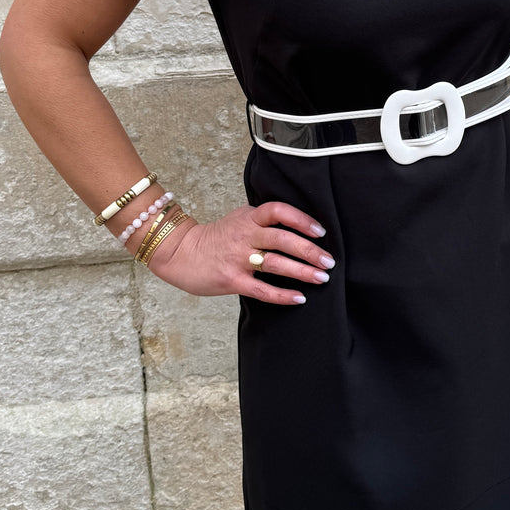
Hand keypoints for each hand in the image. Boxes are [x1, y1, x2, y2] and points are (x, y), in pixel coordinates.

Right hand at [142, 201, 333, 304]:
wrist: (180, 253)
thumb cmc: (215, 238)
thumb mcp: (239, 219)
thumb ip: (263, 220)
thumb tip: (298, 224)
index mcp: (248, 218)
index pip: (278, 211)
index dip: (301, 219)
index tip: (320, 231)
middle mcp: (244, 236)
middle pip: (282, 238)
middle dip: (310, 250)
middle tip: (329, 261)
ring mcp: (237, 258)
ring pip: (275, 263)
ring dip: (302, 271)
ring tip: (322, 278)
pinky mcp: (232, 280)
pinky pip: (262, 289)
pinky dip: (282, 295)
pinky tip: (298, 298)